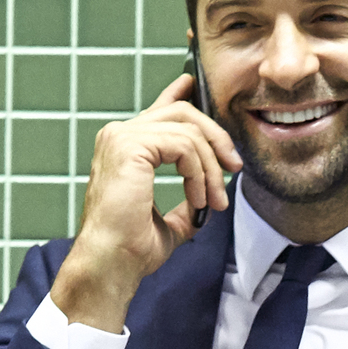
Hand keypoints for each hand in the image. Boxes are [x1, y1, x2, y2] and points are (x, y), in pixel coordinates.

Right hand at [53, 72, 244, 330]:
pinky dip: (199, 173)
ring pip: (189, 132)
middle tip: (235, 168)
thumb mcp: (169, 221)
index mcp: (124, 147)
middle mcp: (119, 135)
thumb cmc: (131, 248)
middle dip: (216, 138)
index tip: (196, 84)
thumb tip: (206, 203)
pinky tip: (199, 199)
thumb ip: (186, 204)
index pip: (159, 110)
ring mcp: (122, 137)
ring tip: (214, 202)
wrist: (112, 263)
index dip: (180, 94)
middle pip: (183, 114)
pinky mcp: (130, 146)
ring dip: (211, 169)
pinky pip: (184, 146)